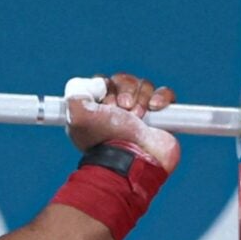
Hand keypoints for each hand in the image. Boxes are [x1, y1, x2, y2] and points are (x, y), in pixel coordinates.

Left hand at [65, 71, 179, 172]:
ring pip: (144, 85)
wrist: (135, 158)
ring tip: (137, 116)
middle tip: (123, 108)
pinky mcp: (161, 118)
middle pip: (123, 81)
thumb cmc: (106, 138)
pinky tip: (154, 108)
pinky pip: (164, 94)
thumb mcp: (77, 114)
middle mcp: (115, 113)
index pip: (102, 83)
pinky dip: (161, 97)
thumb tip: (96, 84)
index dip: (105, 87)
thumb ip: (75, 91)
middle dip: (124, 91)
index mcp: (94, 113)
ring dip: (141, 97)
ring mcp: (139, 115)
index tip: (105, 103)